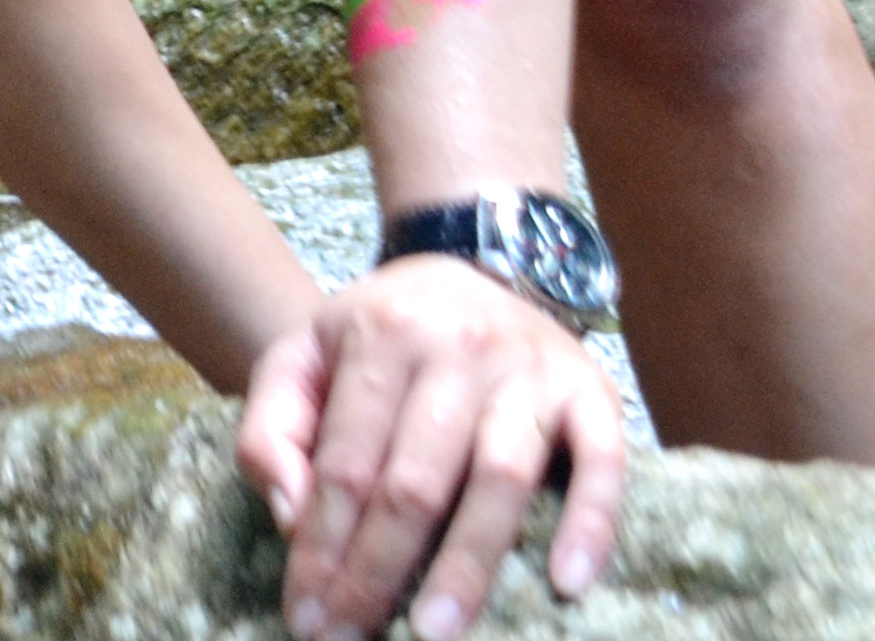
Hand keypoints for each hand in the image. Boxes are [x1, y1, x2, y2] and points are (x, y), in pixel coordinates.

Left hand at [238, 256, 625, 640]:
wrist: (468, 269)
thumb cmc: (376, 337)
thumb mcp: (300, 358)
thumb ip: (271, 429)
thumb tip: (291, 514)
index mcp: (381, 335)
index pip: (345, 464)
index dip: (322, 546)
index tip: (307, 613)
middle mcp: (459, 348)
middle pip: (415, 482)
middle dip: (378, 571)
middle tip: (352, 637)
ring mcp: (532, 372)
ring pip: (499, 480)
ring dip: (467, 565)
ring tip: (434, 632)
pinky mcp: (594, 392)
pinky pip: (603, 463)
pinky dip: (590, 524)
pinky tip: (568, 584)